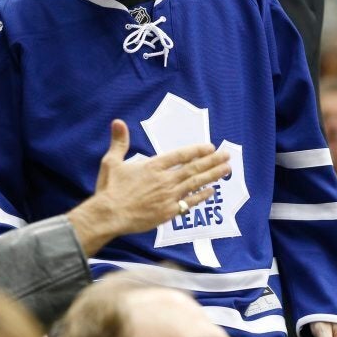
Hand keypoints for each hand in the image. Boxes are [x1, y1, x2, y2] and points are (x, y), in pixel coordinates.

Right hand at [68, 119, 229, 255]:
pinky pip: (190, 202)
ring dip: (212, 175)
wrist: (110, 215)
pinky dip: (202, 196)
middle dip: (212, 161)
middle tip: (227, 155)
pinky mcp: (168, 212)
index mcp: (153, 166)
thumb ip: (119, 142)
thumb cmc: (110, 188)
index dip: (196, 150)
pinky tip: (212, 191)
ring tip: (226, 169)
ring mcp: (168, 196)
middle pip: (193, 168)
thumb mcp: (111, 161)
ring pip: (195, 183)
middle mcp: (165, 179)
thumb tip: (117, 122)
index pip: (180, 155)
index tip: (210, 147)